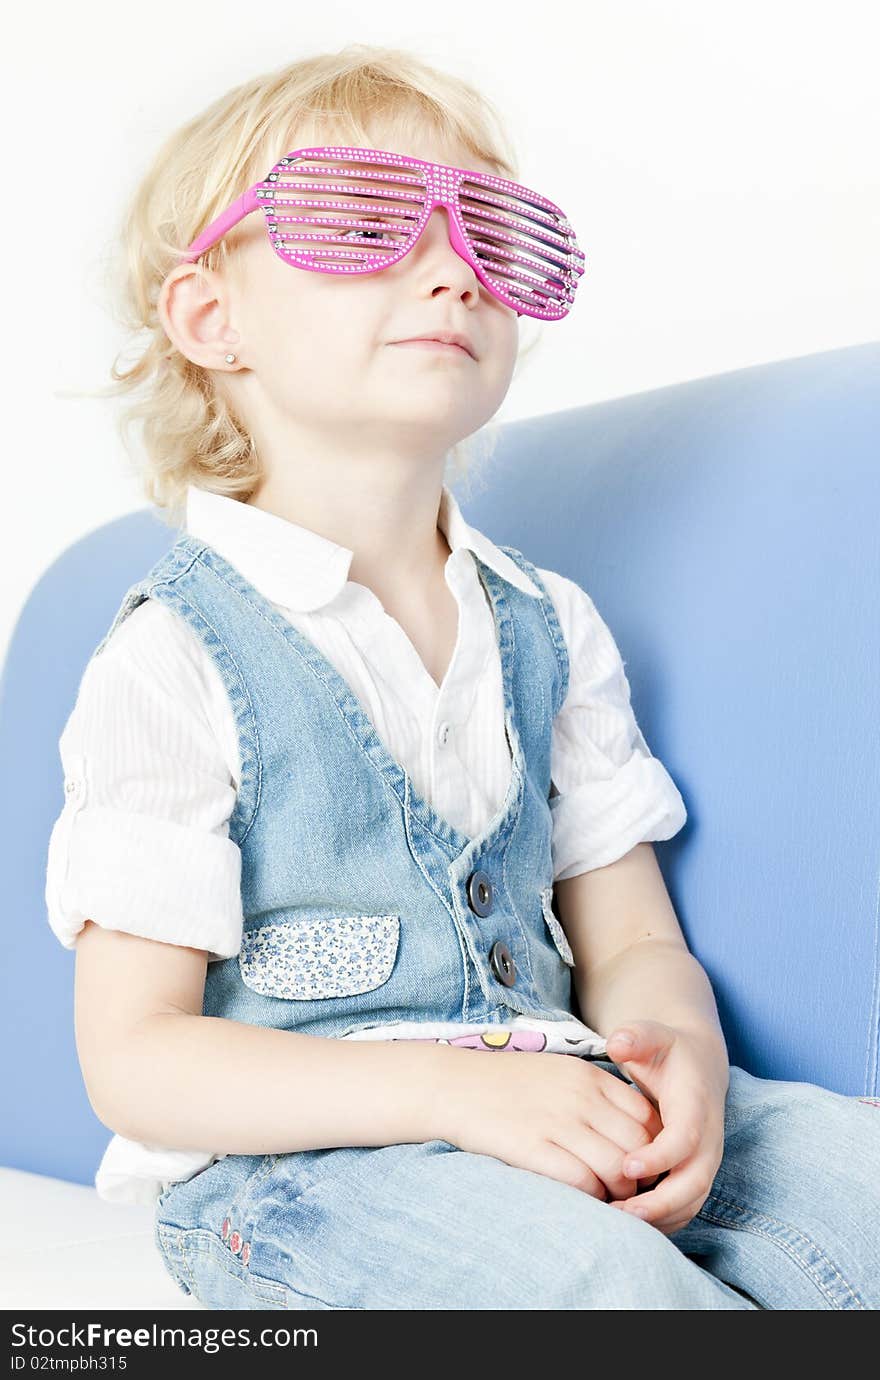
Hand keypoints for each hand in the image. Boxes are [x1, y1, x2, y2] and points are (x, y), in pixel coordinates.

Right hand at [438, 1045, 664, 1202]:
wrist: (454, 1085)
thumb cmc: (509, 1084)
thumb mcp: (560, 1073)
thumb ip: (596, 1095)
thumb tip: (632, 1132)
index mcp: (589, 1076)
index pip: (646, 1117)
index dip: (653, 1148)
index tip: (643, 1164)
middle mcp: (580, 1097)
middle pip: (638, 1146)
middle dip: (641, 1176)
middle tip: (630, 1191)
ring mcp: (557, 1122)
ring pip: (616, 1168)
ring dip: (619, 1193)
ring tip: (609, 1199)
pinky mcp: (532, 1147)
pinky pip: (582, 1181)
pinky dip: (591, 1197)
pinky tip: (582, 1198)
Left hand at [603, 1019, 728, 1236]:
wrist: (697, 1064)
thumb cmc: (666, 1050)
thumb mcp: (652, 1035)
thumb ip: (635, 1036)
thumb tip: (618, 1042)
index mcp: (696, 1105)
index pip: (685, 1139)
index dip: (659, 1157)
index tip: (627, 1166)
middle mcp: (708, 1138)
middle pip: (694, 1182)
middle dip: (659, 1203)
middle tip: (618, 1212)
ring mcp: (705, 1160)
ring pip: (691, 1201)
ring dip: (659, 1218)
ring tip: (617, 1223)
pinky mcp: (696, 1174)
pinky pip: (685, 1207)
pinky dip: (662, 1221)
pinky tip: (627, 1224)